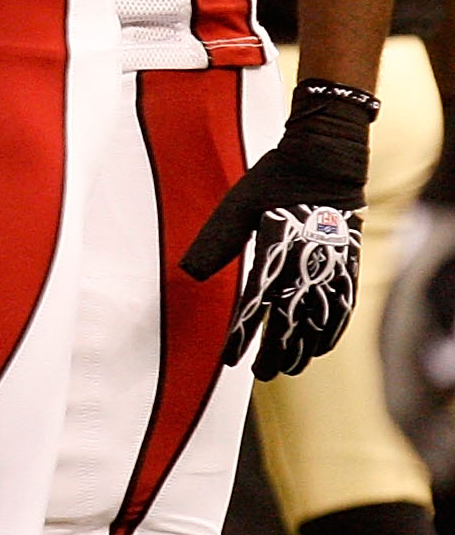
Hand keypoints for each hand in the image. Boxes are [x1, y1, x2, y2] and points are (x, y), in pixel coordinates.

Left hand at [183, 79, 370, 376]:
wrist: (325, 160)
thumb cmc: (273, 181)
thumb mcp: (237, 207)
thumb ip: (217, 242)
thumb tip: (188, 273)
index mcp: (275, 253)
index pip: (254, 306)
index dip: (242, 335)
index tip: (230, 358)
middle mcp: (305, 264)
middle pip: (289, 321)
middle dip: (275, 351)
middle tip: (261, 374)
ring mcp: (330, 265)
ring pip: (318, 319)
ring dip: (303, 347)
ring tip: (289, 369)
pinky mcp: (346, 262)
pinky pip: (342, 304)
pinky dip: (332, 329)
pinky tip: (321, 346)